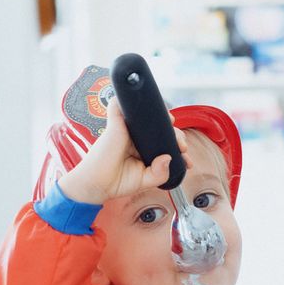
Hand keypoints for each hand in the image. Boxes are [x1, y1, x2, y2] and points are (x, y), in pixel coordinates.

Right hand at [58, 97, 190, 204]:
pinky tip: (149, 107)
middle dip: (177, 135)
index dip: (178, 147)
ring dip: (163, 116)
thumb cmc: (117, 182)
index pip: (164, 141)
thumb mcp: (145, 181)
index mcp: (143, 148)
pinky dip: (130, 100)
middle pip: (160, 127)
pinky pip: (122, 104)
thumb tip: (169, 158)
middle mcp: (136, 136)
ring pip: (148, 114)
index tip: (186, 160)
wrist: (97, 184)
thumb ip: (160, 173)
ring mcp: (126, 127)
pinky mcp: (116, 121)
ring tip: (173, 128)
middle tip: (182, 148)